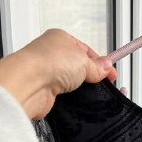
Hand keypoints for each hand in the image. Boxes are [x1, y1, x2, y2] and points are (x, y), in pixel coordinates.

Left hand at [0, 28, 116, 118]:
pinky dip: (72, 100)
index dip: (99, 62)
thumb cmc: (50, 62)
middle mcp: (51, 55)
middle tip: (103, 85)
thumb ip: (96, 66)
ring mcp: (47, 75)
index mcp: (60, 39)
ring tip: (90, 93)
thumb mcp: (83, 60)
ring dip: (80, 89)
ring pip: (71, 84)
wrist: (29, 84)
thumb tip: (106, 66)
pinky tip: (78, 102)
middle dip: (91, 76)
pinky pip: (64, 97)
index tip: (111, 73)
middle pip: (78, 67)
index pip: (84, 50)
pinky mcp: (45, 94)